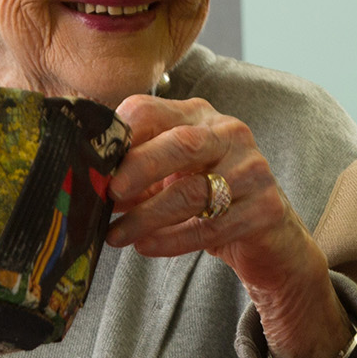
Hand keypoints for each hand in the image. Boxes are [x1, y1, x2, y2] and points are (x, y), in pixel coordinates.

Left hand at [109, 95, 349, 357]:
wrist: (268, 234)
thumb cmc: (209, 197)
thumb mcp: (172, 173)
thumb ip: (136, 168)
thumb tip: (88, 179)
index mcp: (199, 116)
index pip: (151, 110)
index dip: (121, 137)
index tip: (95, 166)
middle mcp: (230, 134)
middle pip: (180, 143)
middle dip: (138, 169)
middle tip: (108, 196)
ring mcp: (252, 170)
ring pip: (193, 192)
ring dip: (146, 217)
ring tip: (116, 236)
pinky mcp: (264, 208)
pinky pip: (210, 227)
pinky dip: (172, 240)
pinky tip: (146, 247)